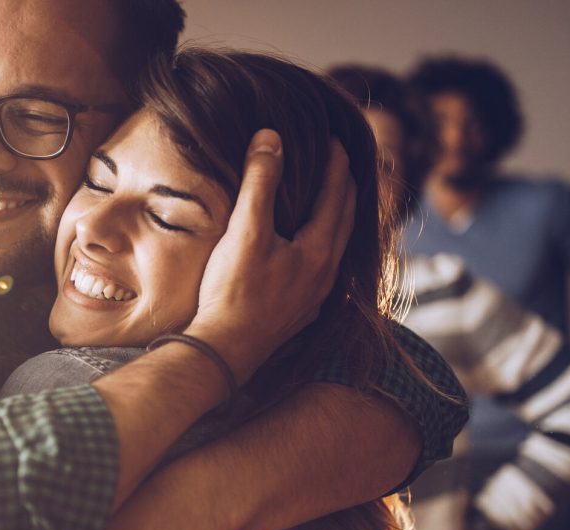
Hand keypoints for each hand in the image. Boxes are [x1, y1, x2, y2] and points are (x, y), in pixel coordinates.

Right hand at [188, 130, 355, 383]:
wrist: (224, 350)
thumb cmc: (232, 292)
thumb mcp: (245, 231)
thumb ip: (260, 183)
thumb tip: (271, 138)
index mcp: (318, 251)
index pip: (337, 195)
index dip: (336, 164)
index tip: (334, 140)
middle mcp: (324, 274)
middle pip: (345, 221)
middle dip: (345, 189)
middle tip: (341, 164)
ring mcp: (314, 297)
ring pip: (337, 248)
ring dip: (337, 220)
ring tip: (331, 203)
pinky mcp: (299, 313)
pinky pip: (322, 270)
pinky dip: (322, 248)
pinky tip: (309, 253)